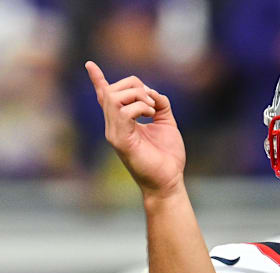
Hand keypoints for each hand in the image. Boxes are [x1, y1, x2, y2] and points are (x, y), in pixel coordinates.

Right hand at [85, 61, 185, 197]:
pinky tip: (151, 114)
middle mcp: (114, 126)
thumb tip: (152, 91)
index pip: (105, 98)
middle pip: (111, 91)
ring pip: (114, 98)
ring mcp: (115, 133)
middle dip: (134, 85)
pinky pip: (123, 112)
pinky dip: (140, 106)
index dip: (98, 80)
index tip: (89, 64)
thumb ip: (160, 105)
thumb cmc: (167, 156)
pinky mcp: (121, 141)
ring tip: (152, 109)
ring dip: (138, 95)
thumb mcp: (166, 123)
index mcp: (123, 122)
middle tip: (152, 101)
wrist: (169, 180)